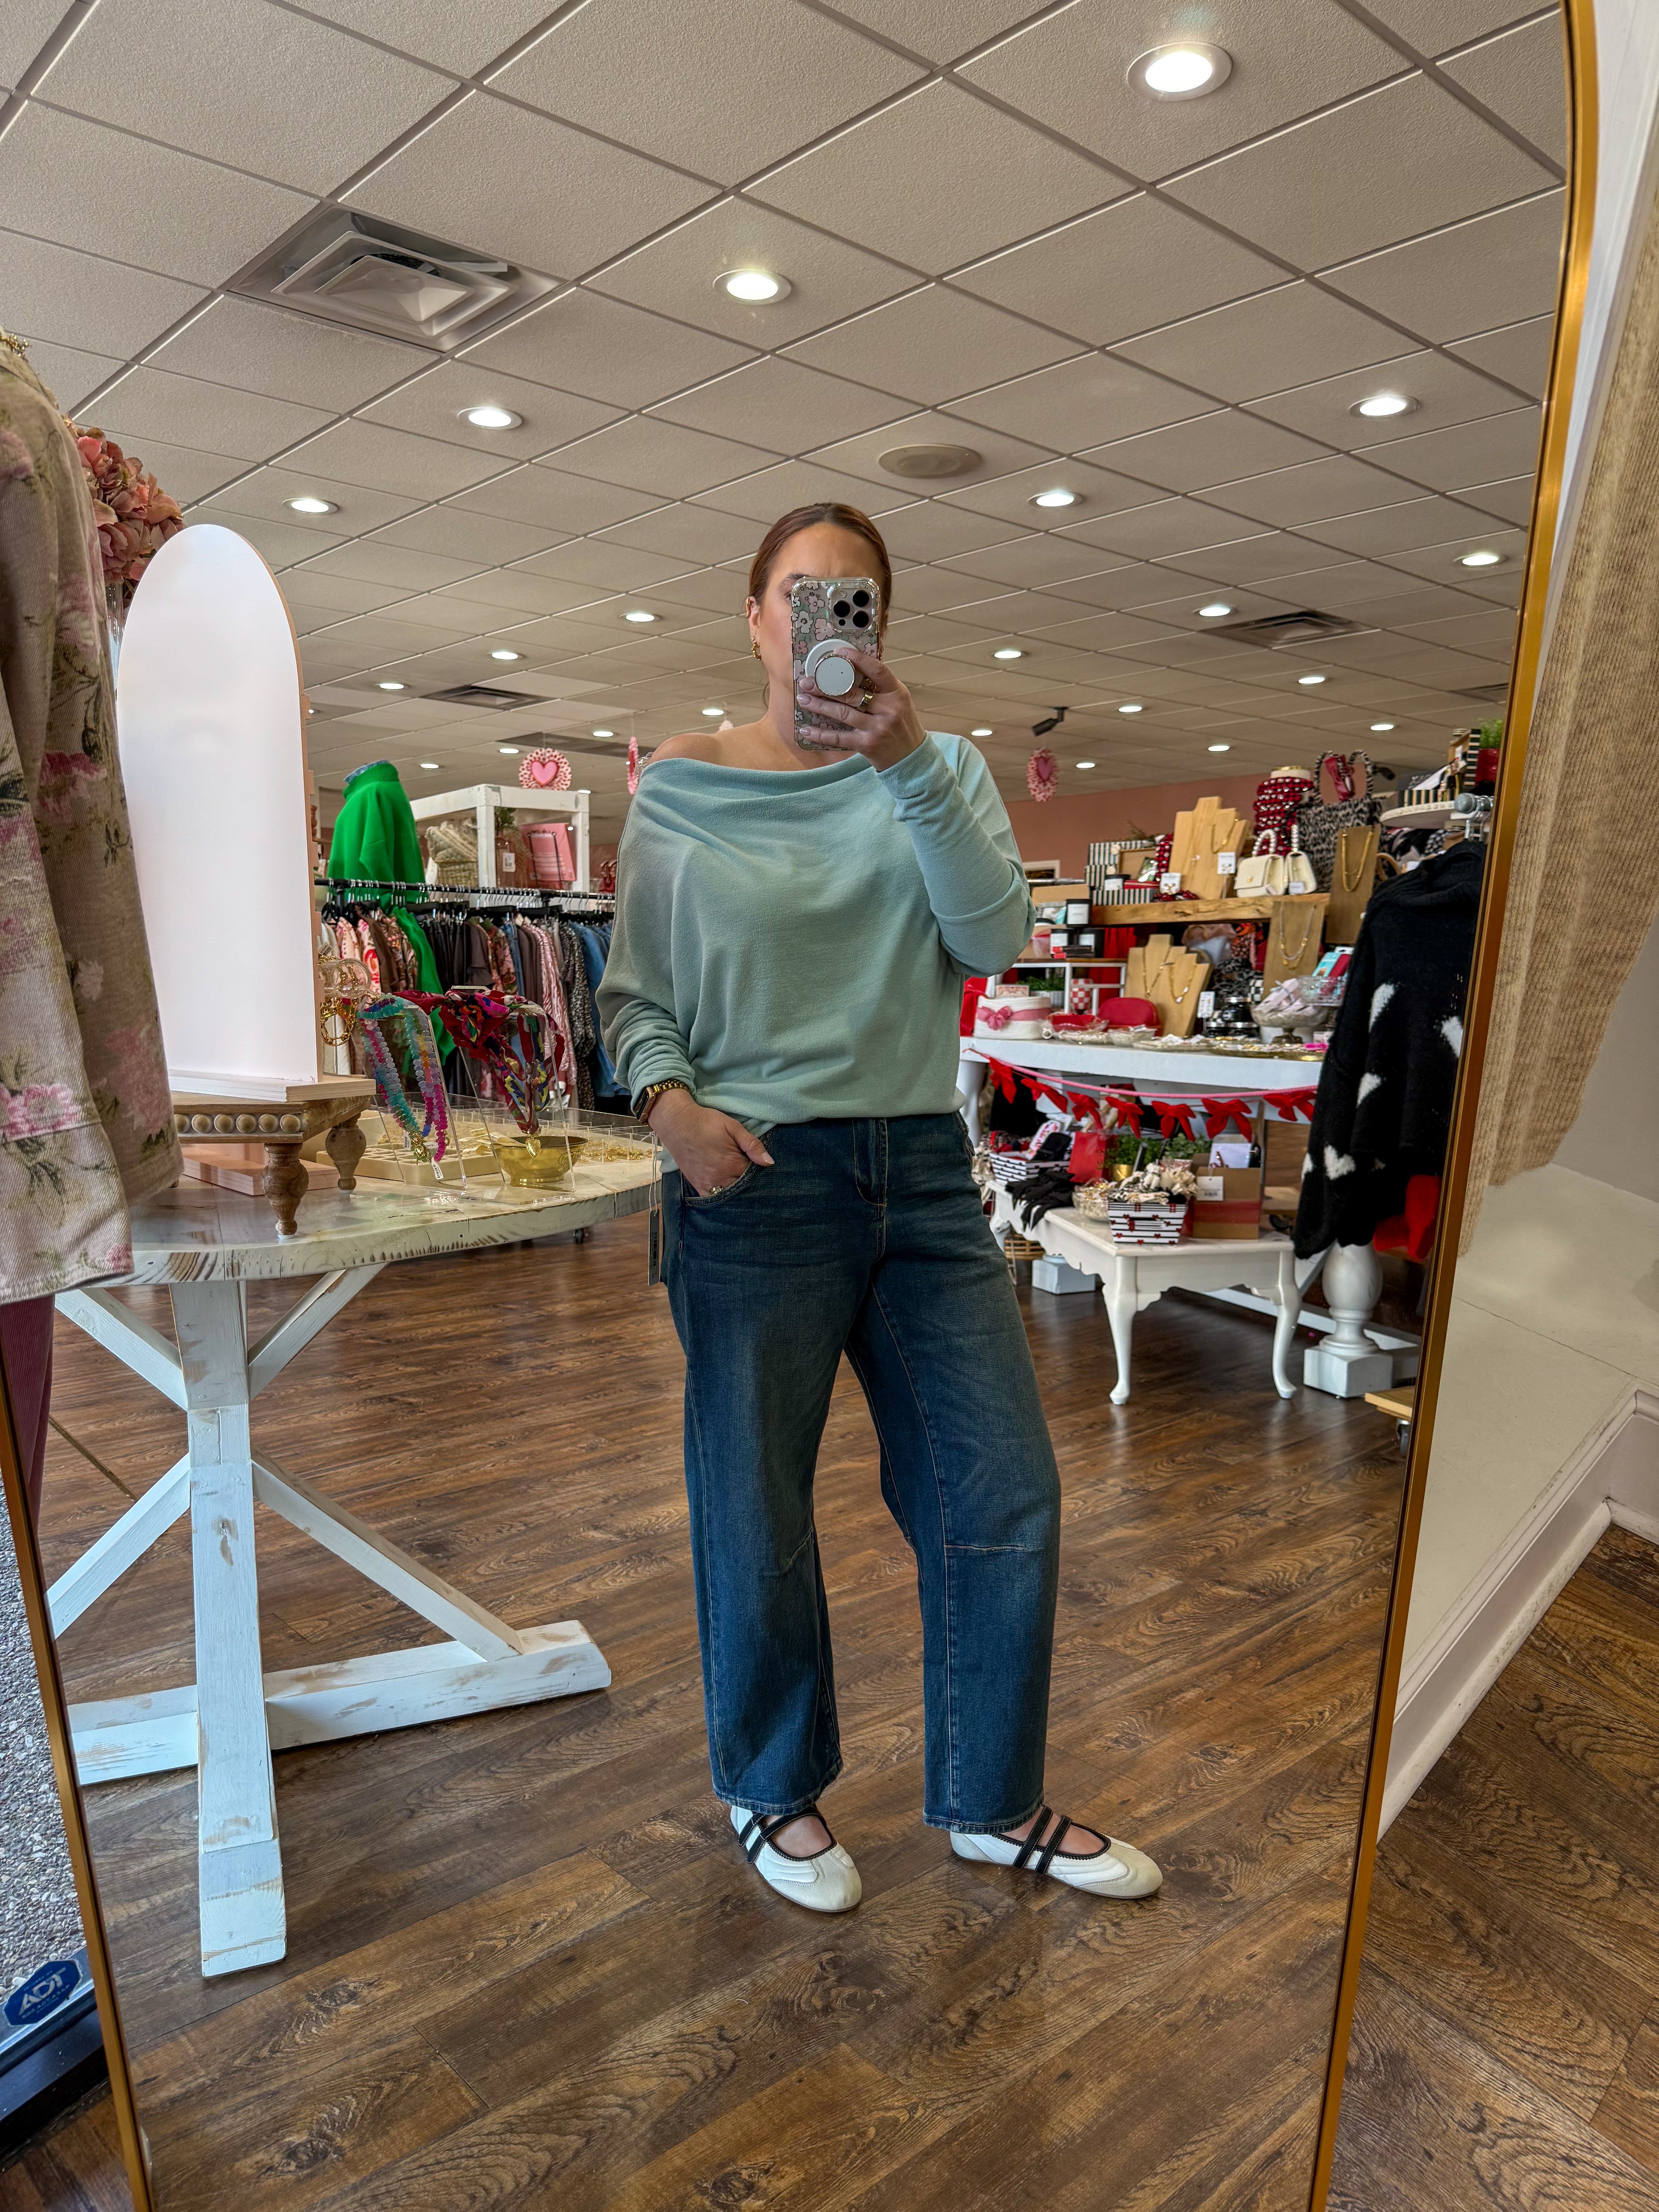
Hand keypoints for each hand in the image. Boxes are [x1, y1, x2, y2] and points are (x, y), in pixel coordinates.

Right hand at [648, 1090, 772, 1196]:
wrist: (678, 1122)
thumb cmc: (707, 1122)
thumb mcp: (733, 1127)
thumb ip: (752, 1145)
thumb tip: (769, 1163)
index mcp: (732, 1164)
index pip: (754, 1175)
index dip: (759, 1171)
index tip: (759, 1165)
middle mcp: (720, 1178)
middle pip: (743, 1188)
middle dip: (749, 1183)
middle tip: (750, 1173)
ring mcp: (707, 1184)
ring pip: (729, 1195)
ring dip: (736, 1190)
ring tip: (739, 1181)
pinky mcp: (697, 1185)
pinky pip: (712, 1198)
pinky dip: (721, 1195)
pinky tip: (726, 1189)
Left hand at [796, 649, 925, 771]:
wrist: (910, 757)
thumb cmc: (901, 726)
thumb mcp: (898, 702)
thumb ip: (880, 688)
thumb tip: (850, 671)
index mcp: (897, 693)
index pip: (877, 671)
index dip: (857, 660)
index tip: (838, 653)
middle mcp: (889, 709)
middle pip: (852, 692)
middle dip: (825, 686)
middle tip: (807, 682)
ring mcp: (877, 728)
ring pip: (842, 712)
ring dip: (819, 705)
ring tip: (803, 699)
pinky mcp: (867, 744)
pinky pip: (839, 737)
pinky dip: (820, 734)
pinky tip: (806, 730)